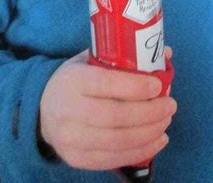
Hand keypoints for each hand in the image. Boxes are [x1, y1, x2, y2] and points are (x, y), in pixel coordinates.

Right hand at [39, 49, 176, 170]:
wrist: (41, 111)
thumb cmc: (74, 82)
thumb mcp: (90, 61)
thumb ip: (124, 57)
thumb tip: (166, 53)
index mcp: (73, 81)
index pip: (106, 84)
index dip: (136, 86)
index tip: (159, 86)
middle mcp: (70, 111)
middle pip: (116, 116)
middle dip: (150, 112)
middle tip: (170, 105)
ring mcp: (72, 139)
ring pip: (118, 141)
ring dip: (150, 132)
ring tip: (166, 121)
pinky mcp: (77, 159)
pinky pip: (114, 159)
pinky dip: (141, 151)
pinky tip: (158, 140)